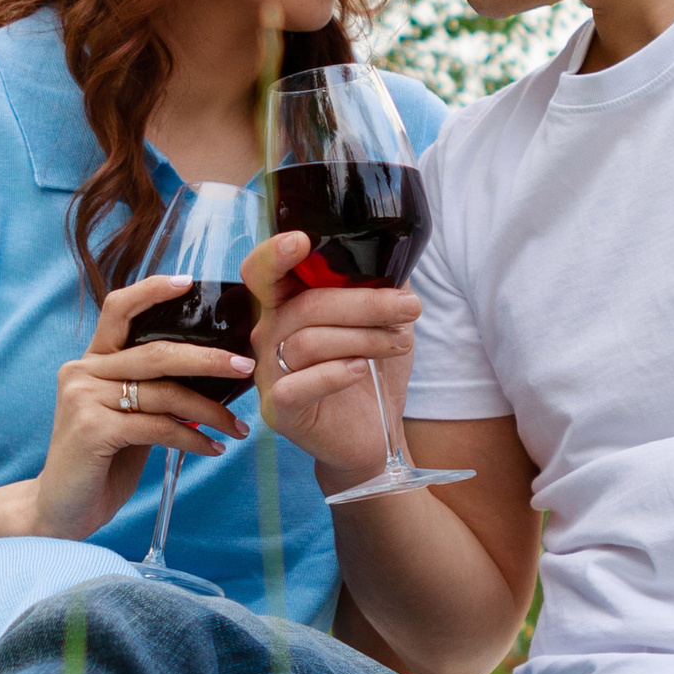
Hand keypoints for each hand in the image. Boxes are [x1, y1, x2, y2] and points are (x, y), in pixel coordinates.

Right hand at [24, 273, 254, 541]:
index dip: (153, 290)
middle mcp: (82, 371)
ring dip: (210, 411)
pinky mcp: (92, 429)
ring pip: (164, 393)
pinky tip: (213, 449)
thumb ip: (153, 388)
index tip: (190, 283)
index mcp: (91, 360)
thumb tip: (214, 369)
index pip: (118, 308)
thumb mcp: (128, 415)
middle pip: (157, 352)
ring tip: (237, 427)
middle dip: (208, 358)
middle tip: (246, 365)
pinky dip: (193, 439)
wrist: (59, 510)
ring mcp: (83, 398)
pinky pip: (158, 427)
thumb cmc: (101, 461)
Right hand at [244, 231, 421, 493]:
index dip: (275, 253)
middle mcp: (268, 334)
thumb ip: (379, 285)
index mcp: (285, 305)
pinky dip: (333, 374)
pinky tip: (360, 370)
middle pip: (305, 305)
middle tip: (410, 308)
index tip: (302, 241)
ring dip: (363, 338)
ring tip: (400, 342)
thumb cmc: (370, 370)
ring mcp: (268, 372)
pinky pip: (297, 385)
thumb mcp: (381, 321)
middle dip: (365, 304)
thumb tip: (394, 254)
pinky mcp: (278, 409)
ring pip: (308, 341)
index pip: (263, 271)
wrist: (373, 433)